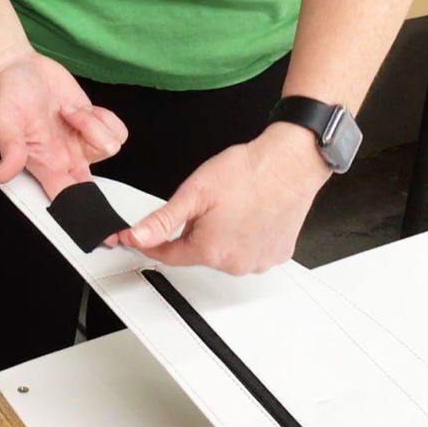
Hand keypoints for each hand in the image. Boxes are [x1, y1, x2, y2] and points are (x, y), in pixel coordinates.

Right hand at [0, 49, 127, 198]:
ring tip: (69, 112)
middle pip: (98, 181)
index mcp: (46, 166)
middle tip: (78, 126)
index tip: (98, 216)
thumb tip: (3, 174)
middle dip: (98, 159)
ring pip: (111, 148)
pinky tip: (83, 109)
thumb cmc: (9, 95)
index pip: (68, 199)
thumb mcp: (3, 119)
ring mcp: (83, 143)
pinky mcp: (95, 125)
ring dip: (94, 125)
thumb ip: (9, 147)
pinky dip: (105, 117)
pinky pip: (117, 132)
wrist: (22, 69)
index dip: (83, 210)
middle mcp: (66, 159)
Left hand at [118, 123, 330, 274]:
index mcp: (209, 250)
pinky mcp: (278, 254)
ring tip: (237, 205)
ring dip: (225, 234)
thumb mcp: (195, 191)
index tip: (145, 234)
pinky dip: (249, 235)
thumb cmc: (249, 173)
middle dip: (199, 230)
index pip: (169, 255)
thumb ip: (163, 220)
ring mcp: (258, 261)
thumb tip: (136, 237)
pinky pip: (252, 250)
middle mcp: (234, 263)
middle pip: (200, 251)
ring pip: (226, 251)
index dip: (155, 241)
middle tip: (212, 202)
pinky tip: (255, 213)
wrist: (290, 163)